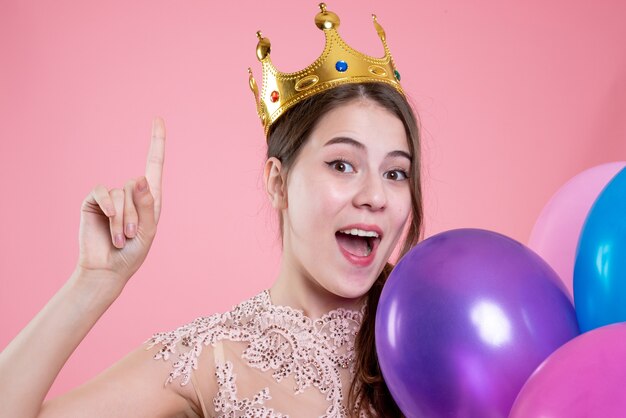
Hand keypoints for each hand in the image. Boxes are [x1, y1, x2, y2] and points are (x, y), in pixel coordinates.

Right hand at [74, 118, 165, 295]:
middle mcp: (131, 193)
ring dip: (122, 220)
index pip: (154, 164)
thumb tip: (140, 177)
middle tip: (132, 237)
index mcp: (150, 198)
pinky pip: (102, 192)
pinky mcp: (94, 201)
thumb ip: (146, 205)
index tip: (158, 119)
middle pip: (137, 186)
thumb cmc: (132, 253)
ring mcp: (112, 197)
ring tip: (120, 238)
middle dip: (135, 215)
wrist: (107, 269)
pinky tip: (106, 221)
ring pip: (120, 195)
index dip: (156, 141)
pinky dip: (108, 207)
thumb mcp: (147, 231)